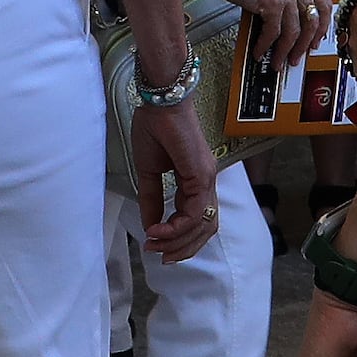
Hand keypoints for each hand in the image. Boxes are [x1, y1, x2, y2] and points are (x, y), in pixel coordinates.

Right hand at [132, 98, 219, 260]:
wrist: (161, 101)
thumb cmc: (155, 128)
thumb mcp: (148, 171)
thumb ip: (152, 199)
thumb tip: (149, 225)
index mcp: (196, 182)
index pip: (196, 220)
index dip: (178, 238)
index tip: (153, 243)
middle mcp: (206, 184)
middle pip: (205, 229)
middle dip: (182, 248)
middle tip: (158, 255)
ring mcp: (207, 180)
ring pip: (203, 225)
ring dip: (179, 241)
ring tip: (155, 244)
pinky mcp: (201, 175)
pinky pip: (194, 211)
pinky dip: (176, 226)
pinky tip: (158, 229)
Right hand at [203, 0, 327, 66]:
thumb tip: (288, 19)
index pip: (323, 4)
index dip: (323, 26)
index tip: (317, 39)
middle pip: (313, 22)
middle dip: (305, 45)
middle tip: (297, 56)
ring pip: (294, 32)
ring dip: (285, 51)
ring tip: (277, 60)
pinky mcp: (272, 2)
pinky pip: (273, 33)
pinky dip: (266, 45)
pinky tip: (260, 50)